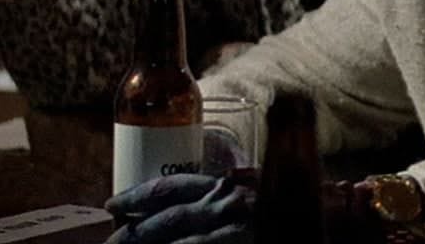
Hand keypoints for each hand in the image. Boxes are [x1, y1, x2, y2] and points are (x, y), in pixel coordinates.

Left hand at [105, 174, 253, 243]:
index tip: (112, 203)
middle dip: (133, 231)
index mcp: (222, 187)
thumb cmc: (267, 211)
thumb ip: (216, 199)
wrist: (314, 232)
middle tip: (109, 241)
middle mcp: (225, 203)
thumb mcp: (243, 198)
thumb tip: (180, 210)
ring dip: (144, 243)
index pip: (169, 187)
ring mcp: (231, 227)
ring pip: (177, 235)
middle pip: (167, 216)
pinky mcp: (237, 242)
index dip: (136, 196)